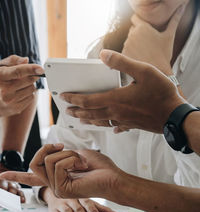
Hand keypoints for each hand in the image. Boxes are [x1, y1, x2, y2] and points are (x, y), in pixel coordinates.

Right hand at [0, 55, 43, 116]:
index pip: (18, 71)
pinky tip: (19, 93)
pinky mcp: (16, 108)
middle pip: (28, 80)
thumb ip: (12, 60)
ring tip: (20, 86)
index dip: (31, 69)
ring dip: (29, 85)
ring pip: (32, 89)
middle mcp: (4, 90)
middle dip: (31, 76)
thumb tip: (26, 60)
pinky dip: (28, 94)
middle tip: (26, 76)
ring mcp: (10, 101)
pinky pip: (31, 98)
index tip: (41, 69)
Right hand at [0, 144, 124, 199]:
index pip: (31, 177)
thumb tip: (52, 152)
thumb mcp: (75, 153)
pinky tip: (82, 166)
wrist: (113, 178)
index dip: (16, 174)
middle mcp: (53, 183)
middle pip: (34, 161)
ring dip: (67, 154)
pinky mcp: (61, 189)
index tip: (2, 174)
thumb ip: (59, 154)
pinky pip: (57, 165)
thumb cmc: (99, 166)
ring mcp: (56, 188)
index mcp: (55, 176)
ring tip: (81, 162)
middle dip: (47, 148)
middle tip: (63, 146)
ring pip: (47, 161)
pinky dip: (71, 159)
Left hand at [0, 174, 24, 205]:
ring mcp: (9, 184)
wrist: (2, 174)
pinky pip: (20, 191)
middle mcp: (0, 181)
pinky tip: (21, 201)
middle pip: (0, 188)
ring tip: (11, 201)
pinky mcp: (17, 186)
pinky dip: (21, 196)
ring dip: (11, 194)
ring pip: (11, 189)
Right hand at [42, 187, 119, 211]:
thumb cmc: (74, 197)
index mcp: (81, 197)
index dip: (92, 210)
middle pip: (78, 209)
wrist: (55, 190)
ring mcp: (62, 204)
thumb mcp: (88, 201)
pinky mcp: (54, 209)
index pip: (87, 203)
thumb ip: (102, 209)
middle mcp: (72, 200)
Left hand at [62, 50, 185, 132]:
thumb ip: (122, 63)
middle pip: (90, 114)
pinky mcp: (132, 125)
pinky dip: (110, 127)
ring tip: (80, 119)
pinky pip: (116, 127)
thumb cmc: (161, 94)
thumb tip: (103, 55)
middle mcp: (115, 113)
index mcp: (114, 100)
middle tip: (67, 110)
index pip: (87, 100)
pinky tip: (112, 129)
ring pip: (100, 122)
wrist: (175, 117)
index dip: (74, 98)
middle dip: (77, 111)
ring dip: (88, 120)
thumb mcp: (143, 71)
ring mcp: (123, 121)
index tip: (63, 96)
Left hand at [122, 5, 184, 74]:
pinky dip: (129, 53)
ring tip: (144, 52)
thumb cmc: (164, 54)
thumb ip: (173, 21)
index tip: (145, 30)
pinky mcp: (122, 55)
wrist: (158, 72)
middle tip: (147, 43)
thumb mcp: (169, 36)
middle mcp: (131, 35)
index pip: (135, 18)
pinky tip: (137, 57)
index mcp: (142, 28)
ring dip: (133, 44)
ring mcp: (126, 45)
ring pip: (128, 41)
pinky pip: (124, 51)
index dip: (140, 23)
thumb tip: (180, 10)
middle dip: (138, 35)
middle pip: (132, 30)